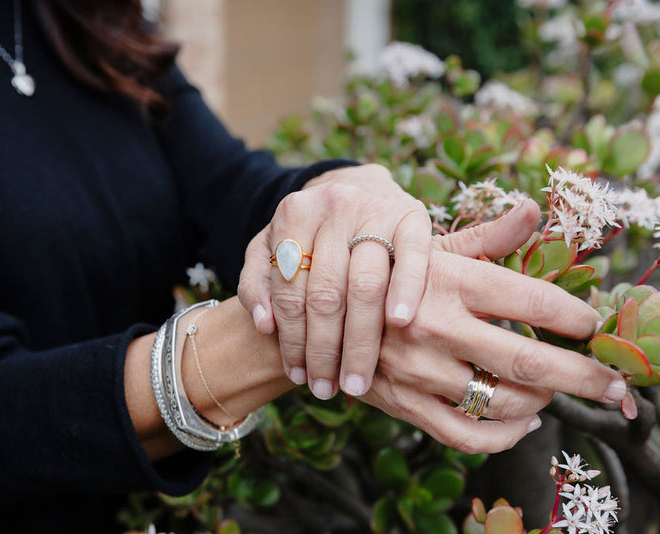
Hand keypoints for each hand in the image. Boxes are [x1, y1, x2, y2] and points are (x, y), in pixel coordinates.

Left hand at [239, 164, 431, 399]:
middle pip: (327, 294)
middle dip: (325, 350)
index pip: (289, 290)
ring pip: (365, 285)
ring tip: (356, 380)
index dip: (292, 340)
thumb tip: (263, 325)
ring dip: (361, 340)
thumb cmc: (311, 231)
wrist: (360, 187)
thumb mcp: (271, 247)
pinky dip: (405, 291)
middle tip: (326, 388)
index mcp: (292, 214)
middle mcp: (333, 206)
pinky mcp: (412, 214)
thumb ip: (257, 282)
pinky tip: (399, 324)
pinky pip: (411, 258)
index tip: (297, 375)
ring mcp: (375, 209)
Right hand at [362, 200, 626, 452]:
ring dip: (542, 403)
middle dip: (585, 377)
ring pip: (503, 403)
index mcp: (449, 279)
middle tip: (615, 385)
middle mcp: (436, 325)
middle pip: (530, 361)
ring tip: (551, 392)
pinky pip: (466, 435)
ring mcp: (417, 369)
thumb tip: (533, 210)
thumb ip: (486, 236)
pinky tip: (521, 424)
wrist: (317, 312)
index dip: (576, 318)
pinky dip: (505, 438)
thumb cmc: (385, 274)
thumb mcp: (429, 247)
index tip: (593, 326)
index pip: (534, 301)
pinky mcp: (402, 402)